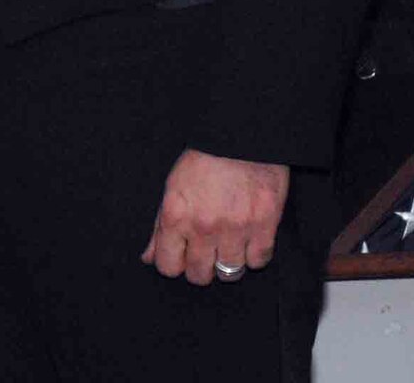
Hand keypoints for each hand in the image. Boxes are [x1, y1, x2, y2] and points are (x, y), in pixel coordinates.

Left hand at [141, 149, 288, 285]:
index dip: (174, 264)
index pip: (168, 267)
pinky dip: (254, 255)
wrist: (239, 138)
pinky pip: (259, 261)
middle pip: (199, 275)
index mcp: (176, 216)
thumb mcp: (171, 189)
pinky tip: (248, 239)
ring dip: (228, 263)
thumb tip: (149, 257)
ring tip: (228, 245)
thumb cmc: (203, 161)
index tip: (180, 257)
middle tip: (205, 252)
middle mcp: (204, 227)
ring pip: (230, 273)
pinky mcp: (265, 226)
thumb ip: (160, 227)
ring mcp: (236, 229)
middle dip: (200, 268)